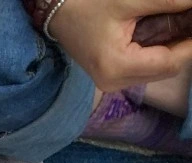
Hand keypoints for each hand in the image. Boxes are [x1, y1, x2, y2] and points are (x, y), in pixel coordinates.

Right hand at [51, 0, 191, 90]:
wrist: (56, 12)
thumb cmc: (86, 3)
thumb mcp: (129, 0)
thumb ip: (169, 2)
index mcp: (116, 67)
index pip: (170, 62)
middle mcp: (114, 82)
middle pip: (167, 70)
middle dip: (185, 46)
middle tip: (190, 19)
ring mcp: (112, 82)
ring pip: (159, 71)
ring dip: (175, 50)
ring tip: (183, 24)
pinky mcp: (112, 77)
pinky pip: (146, 69)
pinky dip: (161, 53)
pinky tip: (168, 34)